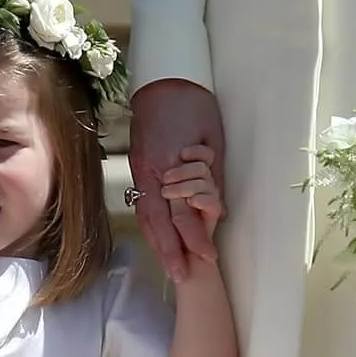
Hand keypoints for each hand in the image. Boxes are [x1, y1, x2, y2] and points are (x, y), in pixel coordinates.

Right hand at [129, 79, 225, 282]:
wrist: (165, 80)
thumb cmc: (195, 106)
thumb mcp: (214, 140)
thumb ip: (214, 176)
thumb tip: (217, 207)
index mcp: (170, 164)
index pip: (182, 210)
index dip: (193, 236)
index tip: (207, 257)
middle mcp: (151, 171)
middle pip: (159, 220)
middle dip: (170, 251)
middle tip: (182, 277)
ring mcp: (141, 170)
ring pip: (146, 214)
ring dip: (158, 243)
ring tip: (170, 266)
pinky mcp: (138, 167)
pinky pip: (142, 203)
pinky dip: (150, 225)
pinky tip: (157, 240)